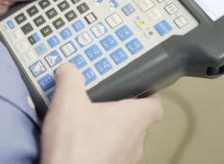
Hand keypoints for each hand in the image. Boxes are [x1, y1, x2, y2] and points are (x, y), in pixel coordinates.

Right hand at [40, 63, 163, 163]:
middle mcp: (135, 142)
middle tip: (104, 100)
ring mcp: (125, 161)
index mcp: (132, 119)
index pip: (156, 106)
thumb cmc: (74, 145)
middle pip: (139, 122)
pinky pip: (112, 154)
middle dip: (123, 111)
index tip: (140, 88)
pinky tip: (80, 143)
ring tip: (89, 121)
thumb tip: (68, 69)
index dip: (150, 95)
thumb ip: (70, 79)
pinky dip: (101, 147)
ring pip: (126, 140)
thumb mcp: (67, 101)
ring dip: (111, 131)